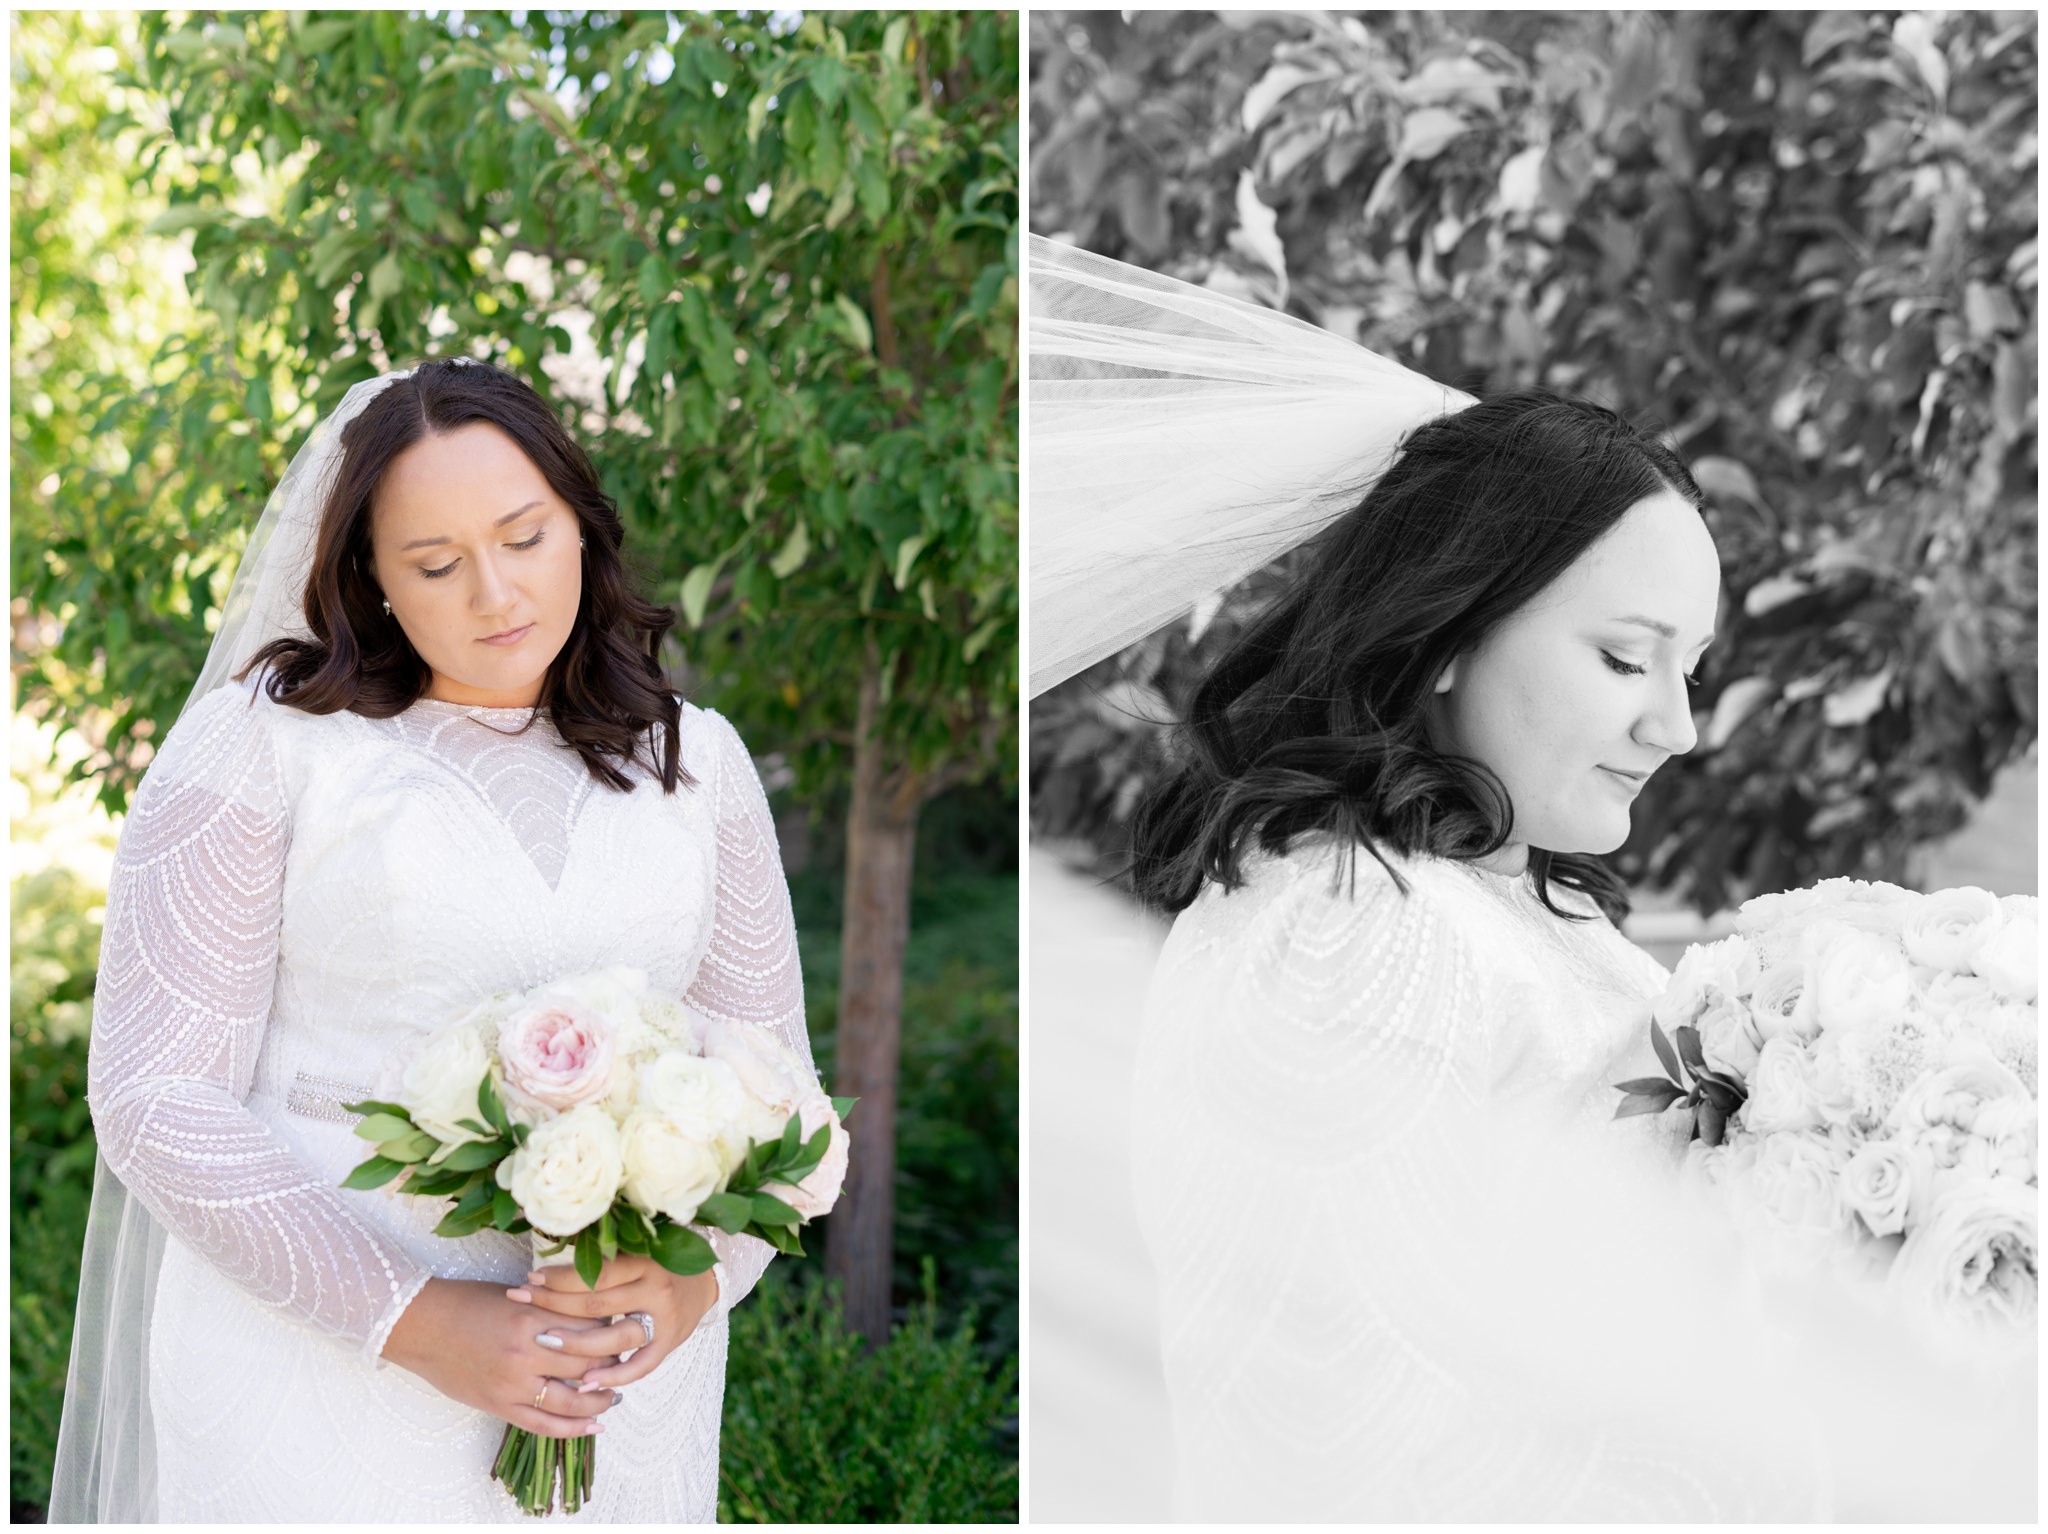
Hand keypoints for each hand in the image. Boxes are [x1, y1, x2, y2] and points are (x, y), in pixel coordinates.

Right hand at [380, 1276, 624, 1438]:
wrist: (421, 1326)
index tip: (623, 1330)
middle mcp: (526, 1352)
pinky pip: (544, 1424)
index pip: (590, 1328)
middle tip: (625, 1363)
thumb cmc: (466, 1303)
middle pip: (589, 1364)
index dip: (613, 1331)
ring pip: (573, 1400)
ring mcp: (512, 1384)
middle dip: (613, 1365)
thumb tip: (590, 1316)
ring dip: (600, 1400)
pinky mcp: (500, 1406)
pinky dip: (574, 1428)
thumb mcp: (515, 1295)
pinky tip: (595, 1424)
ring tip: (614, 1396)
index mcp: (531, 1316)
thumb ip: (551, 1307)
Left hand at [506, 1253, 719, 1396]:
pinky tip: (585, 1384)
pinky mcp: (670, 1344)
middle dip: (554, 1305)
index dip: (559, 1279)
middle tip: (521, 1305)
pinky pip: (640, 1366)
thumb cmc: (659, 1262)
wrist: (706, 1280)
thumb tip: (548, 1267)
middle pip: (597, 1304)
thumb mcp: (635, 1251)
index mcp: (645, 1261)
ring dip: (577, 1345)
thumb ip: (601, 1259)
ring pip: (615, 1338)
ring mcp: (664, 1320)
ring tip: (543, 1343)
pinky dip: (614, 1377)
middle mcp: (656, 1289)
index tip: (528, 1280)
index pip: (594, 1274)